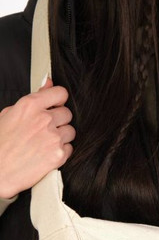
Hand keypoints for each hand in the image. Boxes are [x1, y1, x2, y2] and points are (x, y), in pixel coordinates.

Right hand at [0, 77, 74, 198]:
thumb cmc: (0, 143)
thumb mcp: (9, 114)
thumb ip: (34, 99)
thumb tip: (49, 84)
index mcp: (29, 106)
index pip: (60, 93)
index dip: (59, 100)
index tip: (56, 105)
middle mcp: (44, 120)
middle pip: (67, 114)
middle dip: (58, 120)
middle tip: (45, 129)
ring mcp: (53, 138)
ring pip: (70, 131)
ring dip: (61, 136)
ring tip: (45, 143)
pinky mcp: (59, 155)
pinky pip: (70, 148)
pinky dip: (61, 151)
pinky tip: (46, 153)